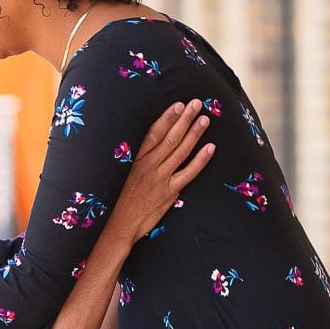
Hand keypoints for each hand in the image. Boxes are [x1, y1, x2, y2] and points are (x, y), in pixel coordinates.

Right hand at [107, 100, 213, 243]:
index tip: (178, 105)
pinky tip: (210, 148)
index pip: (153, 134)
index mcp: (135, 160)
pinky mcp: (169, 193)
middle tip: (196, 104)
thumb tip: (152, 140)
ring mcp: (160, 180)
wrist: (119, 225)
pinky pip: (188, 173)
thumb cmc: (120, 198)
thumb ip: (138, 158)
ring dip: (194, 134)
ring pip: (180, 152)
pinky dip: (200, 160)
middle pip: (169, 139)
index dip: (167, 118)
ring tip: (205, 119)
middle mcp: (148, 167)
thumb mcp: (123, 174)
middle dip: (184, 120)